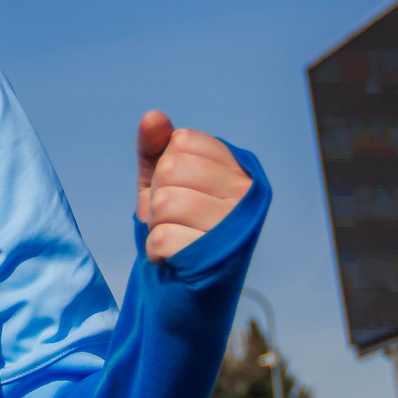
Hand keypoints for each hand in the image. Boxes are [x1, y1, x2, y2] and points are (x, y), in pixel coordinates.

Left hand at [136, 112, 252, 262]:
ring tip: (176, 235)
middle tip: (173, 218)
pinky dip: (156, 251)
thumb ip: (154, 147)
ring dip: (155, 225)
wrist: (185, 280)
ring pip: (164, 204)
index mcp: (238, 168)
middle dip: (157, 196)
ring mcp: (234, 227)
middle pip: (171, 169)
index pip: (184, 140)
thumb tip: (153, 117)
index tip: (179, 188)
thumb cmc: (176, 222)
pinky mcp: (216, 258)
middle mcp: (245, 194)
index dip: (166, 164)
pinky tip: (175, 258)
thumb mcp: (160, 180)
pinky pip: (162, 239)